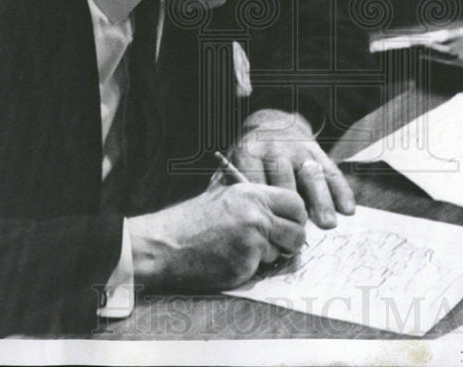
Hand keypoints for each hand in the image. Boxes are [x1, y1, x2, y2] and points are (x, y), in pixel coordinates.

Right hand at [127, 182, 306, 291]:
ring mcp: (252, 241)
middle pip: (298, 232)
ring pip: (281, 252)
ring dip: (269, 255)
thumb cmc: (191, 221)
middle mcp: (256, 215)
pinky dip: (252, 267)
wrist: (164, 246)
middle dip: (292, 241)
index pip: (295, 203)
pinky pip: (263, 268)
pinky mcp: (245, 264)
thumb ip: (254, 199)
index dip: (296, 216)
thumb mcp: (222, 195)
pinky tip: (230, 259)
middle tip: (279, 243)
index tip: (289, 223)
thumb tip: (285, 208)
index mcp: (251, 193)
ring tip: (241, 248)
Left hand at [224, 109, 355, 228]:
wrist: (271, 123)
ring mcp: (300, 149)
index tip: (267, 229)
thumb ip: (228, 187)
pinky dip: (342, 191)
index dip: (262, 205)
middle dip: (292, 203)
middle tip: (299, 229)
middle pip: (285, 176)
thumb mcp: (232, 164)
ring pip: (312, 173)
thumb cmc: (249, 157)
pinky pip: (332, 171)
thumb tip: (228, 222)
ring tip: (328, 224)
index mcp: (249, 152)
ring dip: (322, 200)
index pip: (255, 179)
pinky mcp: (319, 152)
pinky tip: (348, 209)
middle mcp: (276, 149)